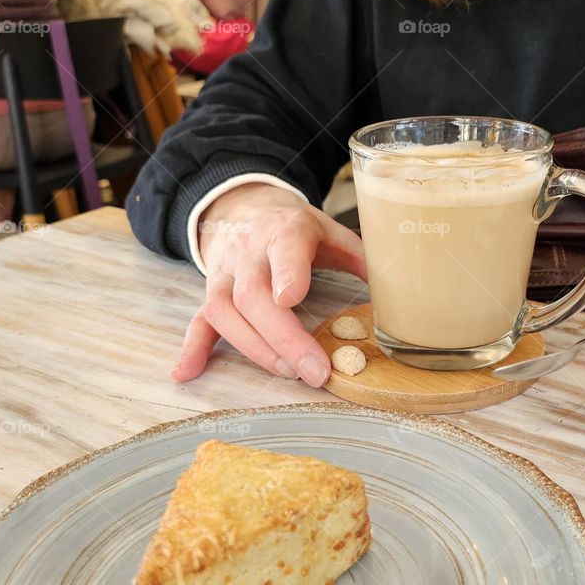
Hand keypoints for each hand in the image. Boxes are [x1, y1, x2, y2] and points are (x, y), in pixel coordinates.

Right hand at [173, 183, 366, 384]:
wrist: (244, 209)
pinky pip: (198, 321)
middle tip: (313, 371)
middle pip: (253, 294)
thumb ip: (360, 258)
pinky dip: (193, 348)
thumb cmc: (294, 227)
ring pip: (225, 311)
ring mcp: (224, 274)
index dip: (286, 272)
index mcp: (284, 229)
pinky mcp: (210, 294)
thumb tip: (397, 293)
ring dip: (254, 348)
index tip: (292, 298)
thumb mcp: (330, 230)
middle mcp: (248, 252)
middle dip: (283, 337)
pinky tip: (187, 372)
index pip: (283, 248)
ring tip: (287, 374)